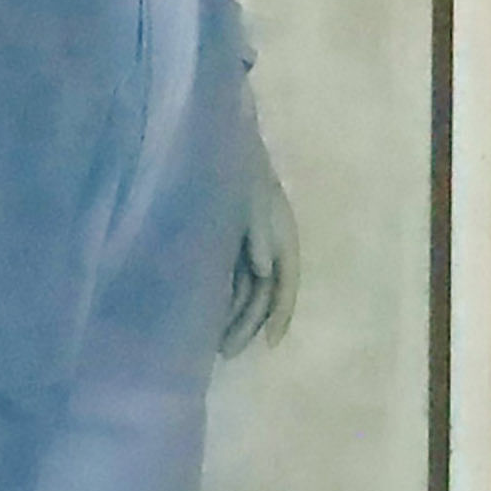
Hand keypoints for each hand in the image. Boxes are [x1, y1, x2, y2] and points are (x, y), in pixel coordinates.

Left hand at [224, 140, 300, 360]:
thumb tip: (263, 270)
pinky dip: (219, 298)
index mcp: (282, 234)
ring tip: (210, 342)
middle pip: (263, 294)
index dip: (278, 315)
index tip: (268, 345)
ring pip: (245, 291)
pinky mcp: (223, 243)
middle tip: (224, 352)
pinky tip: (204, 314)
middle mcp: (267, 245)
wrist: (215, 138)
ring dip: (233, 317)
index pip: (285, 284)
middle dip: (247, 324)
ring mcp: (244, 245)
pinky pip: (227, 278)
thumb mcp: (253, 197)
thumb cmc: (237, 167)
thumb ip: (260, 232)